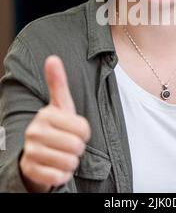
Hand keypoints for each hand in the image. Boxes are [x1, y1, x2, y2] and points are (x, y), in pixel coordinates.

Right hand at [20, 55, 90, 192]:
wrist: (37, 153)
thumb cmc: (56, 126)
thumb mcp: (60, 104)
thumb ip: (58, 82)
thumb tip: (52, 57)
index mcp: (46, 114)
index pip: (84, 128)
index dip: (84, 132)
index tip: (74, 130)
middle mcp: (35, 132)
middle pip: (77, 146)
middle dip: (78, 148)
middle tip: (68, 144)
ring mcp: (31, 152)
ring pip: (70, 162)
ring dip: (71, 161)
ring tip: (62, 154)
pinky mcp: (31, 171)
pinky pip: (59, 177)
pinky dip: (62, 175)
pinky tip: (56, 166)